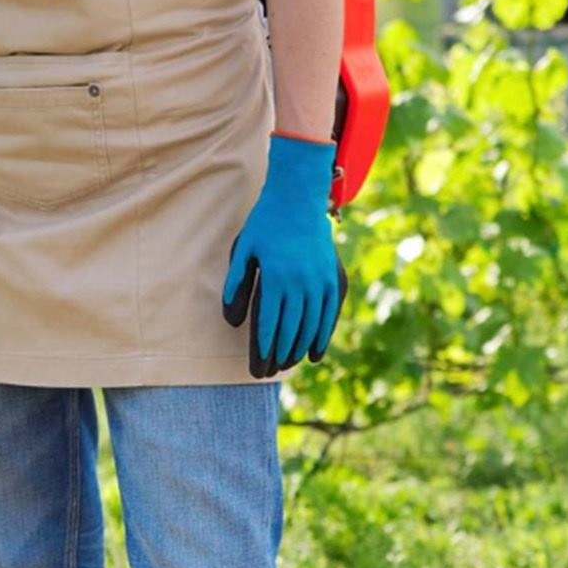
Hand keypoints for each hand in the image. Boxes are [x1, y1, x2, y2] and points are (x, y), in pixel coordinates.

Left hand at [222, 134, 348, 379]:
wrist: (299, 196)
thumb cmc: (265, 224)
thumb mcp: (243, 251)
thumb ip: (236, 285)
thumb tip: (233, 322)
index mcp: (277, 278)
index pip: (270, 323)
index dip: (264, 348)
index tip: (258, 366)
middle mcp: (302, 282)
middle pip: (291, 329)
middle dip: (279, 354)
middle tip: (269, 371)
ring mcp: (321, 280)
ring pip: (312, 324)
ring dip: (300, 348)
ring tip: (288, 364)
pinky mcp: (334, 276)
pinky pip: (330, 313)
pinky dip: (323, 334)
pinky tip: (316, 353)